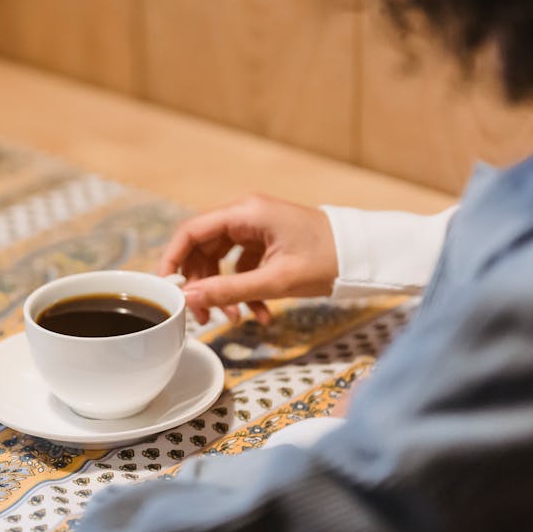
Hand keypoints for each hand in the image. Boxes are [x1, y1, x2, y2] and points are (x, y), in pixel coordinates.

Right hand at [158, 194, 338, 324]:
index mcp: (245, 213)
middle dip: (201, 284)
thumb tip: (189, 298)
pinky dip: (245, 291)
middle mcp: (246, 215)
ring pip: (221, 261)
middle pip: (203, 249)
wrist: (366, 256)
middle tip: (203, 315)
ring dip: (224, 291)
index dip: (173, 259)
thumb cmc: (327, 260)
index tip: (166, 287)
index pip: (191, 231)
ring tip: (235, 318)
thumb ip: (229, 290)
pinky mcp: (266, 243)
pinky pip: (242, 267)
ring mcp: (256, 229)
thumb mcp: (275, 281)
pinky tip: (259, 314)